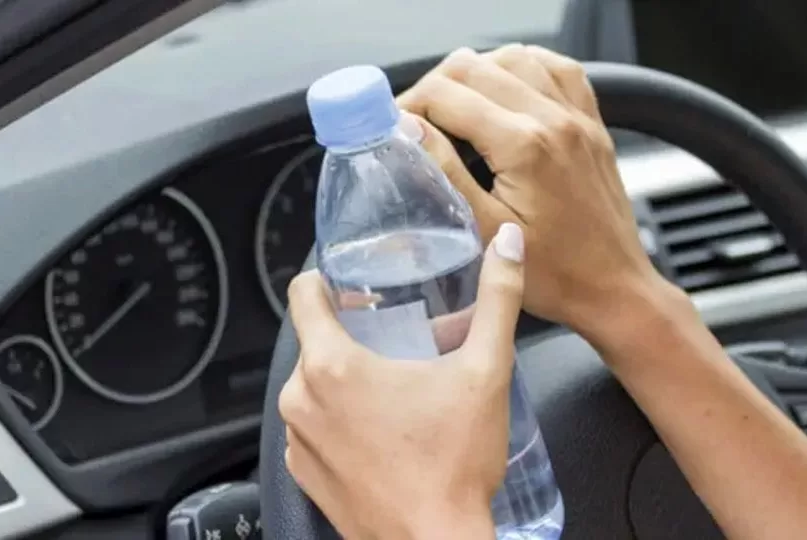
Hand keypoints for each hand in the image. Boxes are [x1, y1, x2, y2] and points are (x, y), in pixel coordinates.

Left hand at [278, 224, 526, 539]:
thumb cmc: (454, 466)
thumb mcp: (486, 371)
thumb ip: (498, 299)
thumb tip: (507, 244)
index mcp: (331, 366)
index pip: (303, 294)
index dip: (328, 279)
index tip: (355, 284)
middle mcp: (299, 401)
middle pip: (315, 342)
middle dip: (353, 335)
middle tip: (398, 342)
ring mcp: (298, 442)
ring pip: (314, 386)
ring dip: (346, 380)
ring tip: (396, 389)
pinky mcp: (305, 474)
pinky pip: (314, 428)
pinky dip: (340, 420)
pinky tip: (383, 431)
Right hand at [398, 45, 683, 353]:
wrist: (614, 289)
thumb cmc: (555, 276)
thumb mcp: (483, 231)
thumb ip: (444, 173)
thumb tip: (407, 129)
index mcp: (524, 145)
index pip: (446, 94)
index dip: (409, 103)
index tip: (395, 125)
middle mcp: (554, 120)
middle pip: (475, 66)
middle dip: (435, 85)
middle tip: (417, 117)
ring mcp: (577, 118)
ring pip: (515, 57)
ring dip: (477, 72)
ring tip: (456, 104)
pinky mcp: (591, 125)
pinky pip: (558, 69)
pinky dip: (525, 67)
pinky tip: (508, 87)